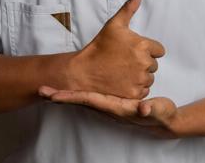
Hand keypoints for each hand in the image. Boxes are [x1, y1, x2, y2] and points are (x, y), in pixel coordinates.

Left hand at [39, 86, 179, 138]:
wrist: (164, 120)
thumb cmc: (161, 115)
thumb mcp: (159, 111)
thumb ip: (151, 110)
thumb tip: (142, 108)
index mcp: (116, 107)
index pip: (89, 100)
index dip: (70, 97)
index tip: (52, 95)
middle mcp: (109, 106)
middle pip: (80, 100)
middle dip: (60, 95)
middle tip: (41, 89)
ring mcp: (109, 104)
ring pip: (84, 97)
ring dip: (67, 92)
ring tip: (51, 87)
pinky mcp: (113, 100)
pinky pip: (92, 95)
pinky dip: (79, 91)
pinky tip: (74, 85)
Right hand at [68, 0, 164, 98]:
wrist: (84, 71)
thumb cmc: (100, 47)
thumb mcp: (114, 24)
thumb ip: (129, 7)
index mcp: (143, 46)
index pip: (159, 50)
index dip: (147, 50)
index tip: (133, 51)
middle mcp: (144, 63)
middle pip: (154, 64)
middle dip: (143, 63)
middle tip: (125, 61)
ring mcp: (139, 80)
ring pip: (149, 78)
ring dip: (140, 76)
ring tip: (123, 72)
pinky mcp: (134, 93)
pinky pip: (144, 90)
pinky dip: (136, 88)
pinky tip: (123, 82)